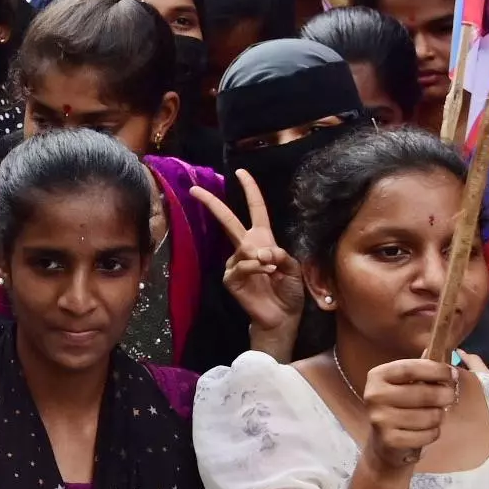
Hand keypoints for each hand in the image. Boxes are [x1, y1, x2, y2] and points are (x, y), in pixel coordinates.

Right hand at [193, 171, 303, 345]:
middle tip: (194, 190)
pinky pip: (240, 265)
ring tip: (272, 270)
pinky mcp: (230, 278)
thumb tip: (259, 250)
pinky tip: (264, 273)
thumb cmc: (289, 290)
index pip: (255, 210)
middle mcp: (246, 247)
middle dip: (212, 204)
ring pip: (244, 248)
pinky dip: (254, 267)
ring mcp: (235, 263)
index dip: (250, 190)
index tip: (241, 172)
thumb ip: (280, 254)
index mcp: (263, 239)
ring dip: (261, 257)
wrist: (282, 315)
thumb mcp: (293, 267)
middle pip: (228, 220)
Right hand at [357, 357, 456, 471]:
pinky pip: (427, 435)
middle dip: (444, 395)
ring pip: (429, 416)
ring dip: (438, 417)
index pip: (411, 369)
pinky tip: (426, 431)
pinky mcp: (389, 440)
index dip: (436, 370)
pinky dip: (433, 433)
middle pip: (423, 393)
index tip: (452, 374)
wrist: (384, 442)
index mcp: (378, 376)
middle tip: (449, 397)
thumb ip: (422, 369)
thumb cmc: (400, 406)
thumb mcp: (405, 383)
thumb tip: (441, 353)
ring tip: (433, 416)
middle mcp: (374, 395)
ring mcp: (379, 419)